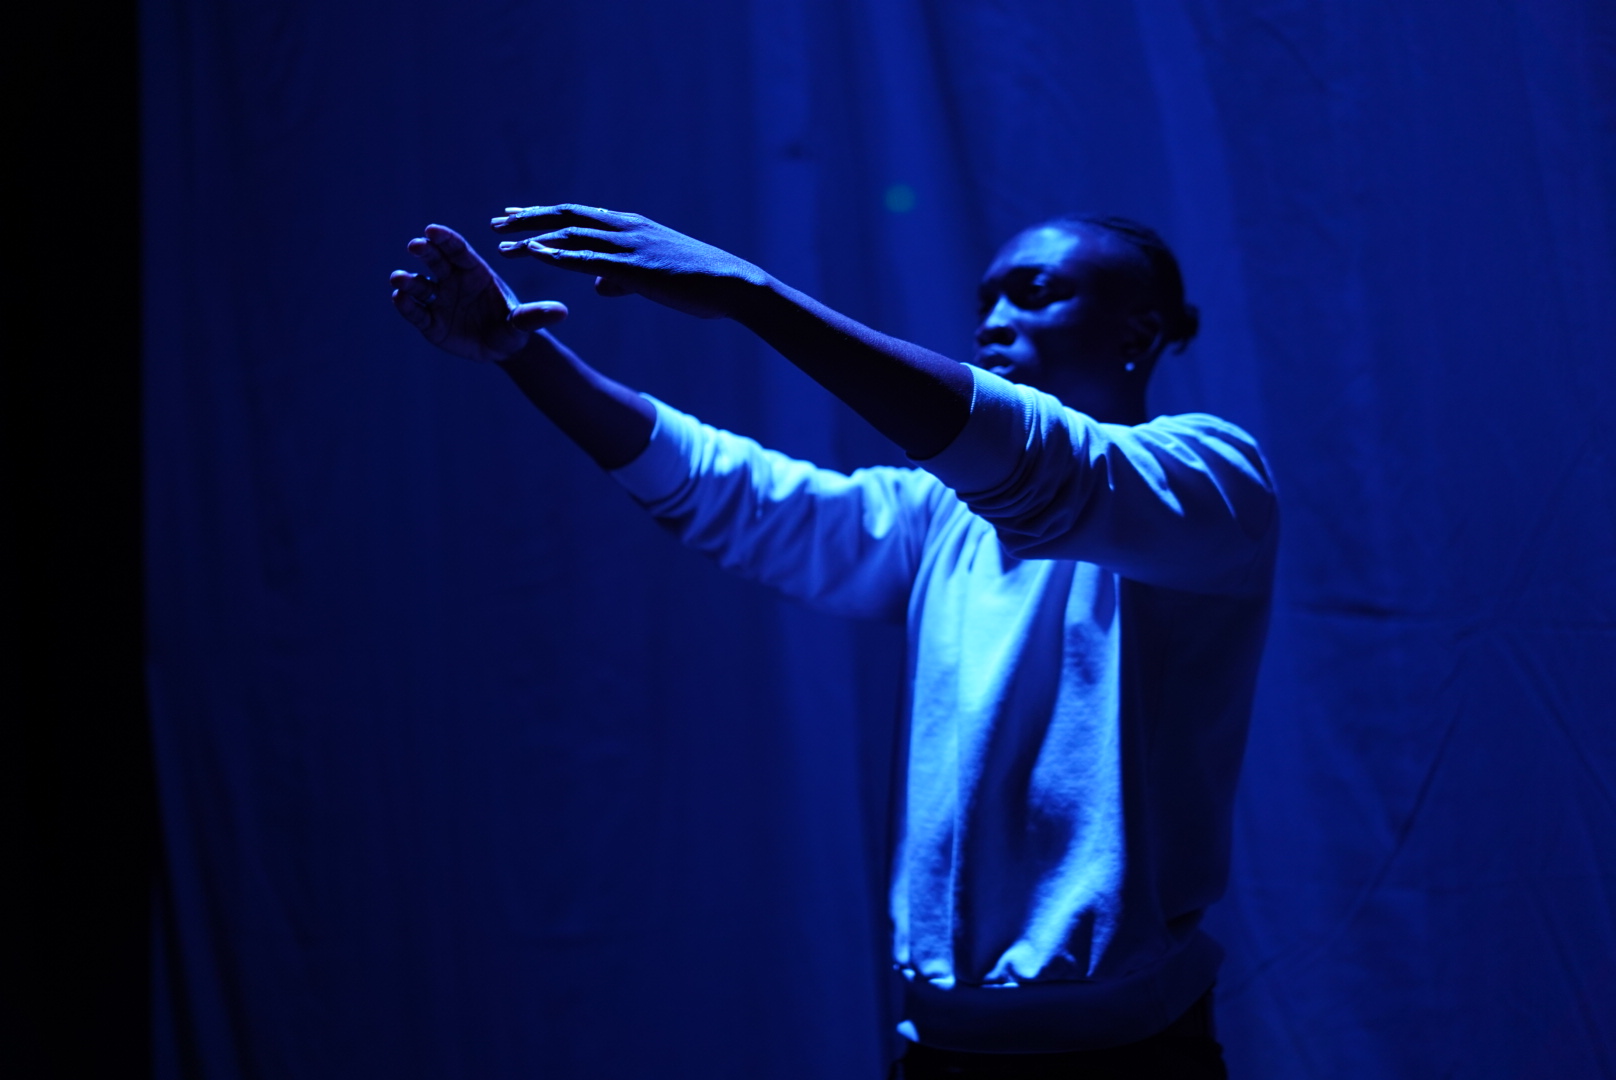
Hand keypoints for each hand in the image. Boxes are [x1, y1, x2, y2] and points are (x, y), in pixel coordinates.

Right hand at [390, 224, 567, 361]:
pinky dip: (407, 306)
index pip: (458, 250)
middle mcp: (453, 280)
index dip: (444, 239)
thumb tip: (563, 312)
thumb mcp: (524, 323)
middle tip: (415, 245)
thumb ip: (537, 316)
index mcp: (475, 271)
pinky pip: (416, 312)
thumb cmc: (513, 327)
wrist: (502, 348)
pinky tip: (399, 299)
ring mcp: (439, 300)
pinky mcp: (430, 321)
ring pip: (419, 285)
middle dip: (424, 252)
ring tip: (399, 279)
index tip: (432, 229)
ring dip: (408, 280)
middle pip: (435, 261)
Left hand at [490, 205, 765, 319]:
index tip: (517, 218)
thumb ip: (621, 278)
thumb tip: (597, 285)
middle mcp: (626, 227)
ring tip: (504, 243)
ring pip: (570, 235)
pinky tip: (534, 253)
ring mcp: (628, 245)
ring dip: (533, 238)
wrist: (732, 284)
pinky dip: (557, 254)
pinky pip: (587, 258)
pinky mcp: (633, 266)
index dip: (546, 216)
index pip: (579, 216)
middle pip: (566, 217)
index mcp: (631, 226)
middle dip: (529, 220)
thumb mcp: (655, 277)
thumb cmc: (699, 282)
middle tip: (498, 224)